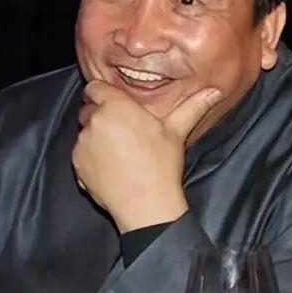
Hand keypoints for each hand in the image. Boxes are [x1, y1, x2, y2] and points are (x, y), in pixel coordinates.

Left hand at [72, 81, 222, 231]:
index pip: (95, 87)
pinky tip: (111, 166)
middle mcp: (94, 121)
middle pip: (89, 109)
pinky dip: (92, 156)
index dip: (104, 94)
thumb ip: (193, 107)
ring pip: (85, 132)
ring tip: (119, 151)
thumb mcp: (177, 132)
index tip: (116, 104)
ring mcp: (82, 143)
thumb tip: (215, 91)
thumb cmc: (162, 165)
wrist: (145, 205)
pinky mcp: (76, 164)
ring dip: (97, 136)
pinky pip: (81, 152)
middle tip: (123, 130)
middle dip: (101, 115)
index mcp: (116, 107)